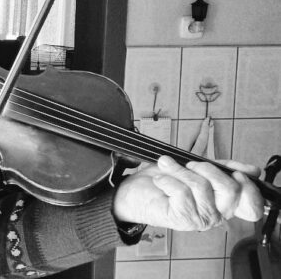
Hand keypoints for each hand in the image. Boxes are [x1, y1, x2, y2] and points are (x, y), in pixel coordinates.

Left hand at [113, 155, 264, 230]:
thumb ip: (221, 167)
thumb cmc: (164, 180)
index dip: (249, 187)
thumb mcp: (195, 168)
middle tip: (188, 164)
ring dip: (180, 170)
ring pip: (202, 186)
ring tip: (166, 167)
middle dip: (207, 168)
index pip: (251, 204)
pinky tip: (159, 181)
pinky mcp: (181, 219)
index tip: (235, 173)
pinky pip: (182, 192)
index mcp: (223, 203)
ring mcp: (199, 219)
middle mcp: (216, 215)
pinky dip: (167, 180)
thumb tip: (250, 169)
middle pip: (230, 189)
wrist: (133, 192)